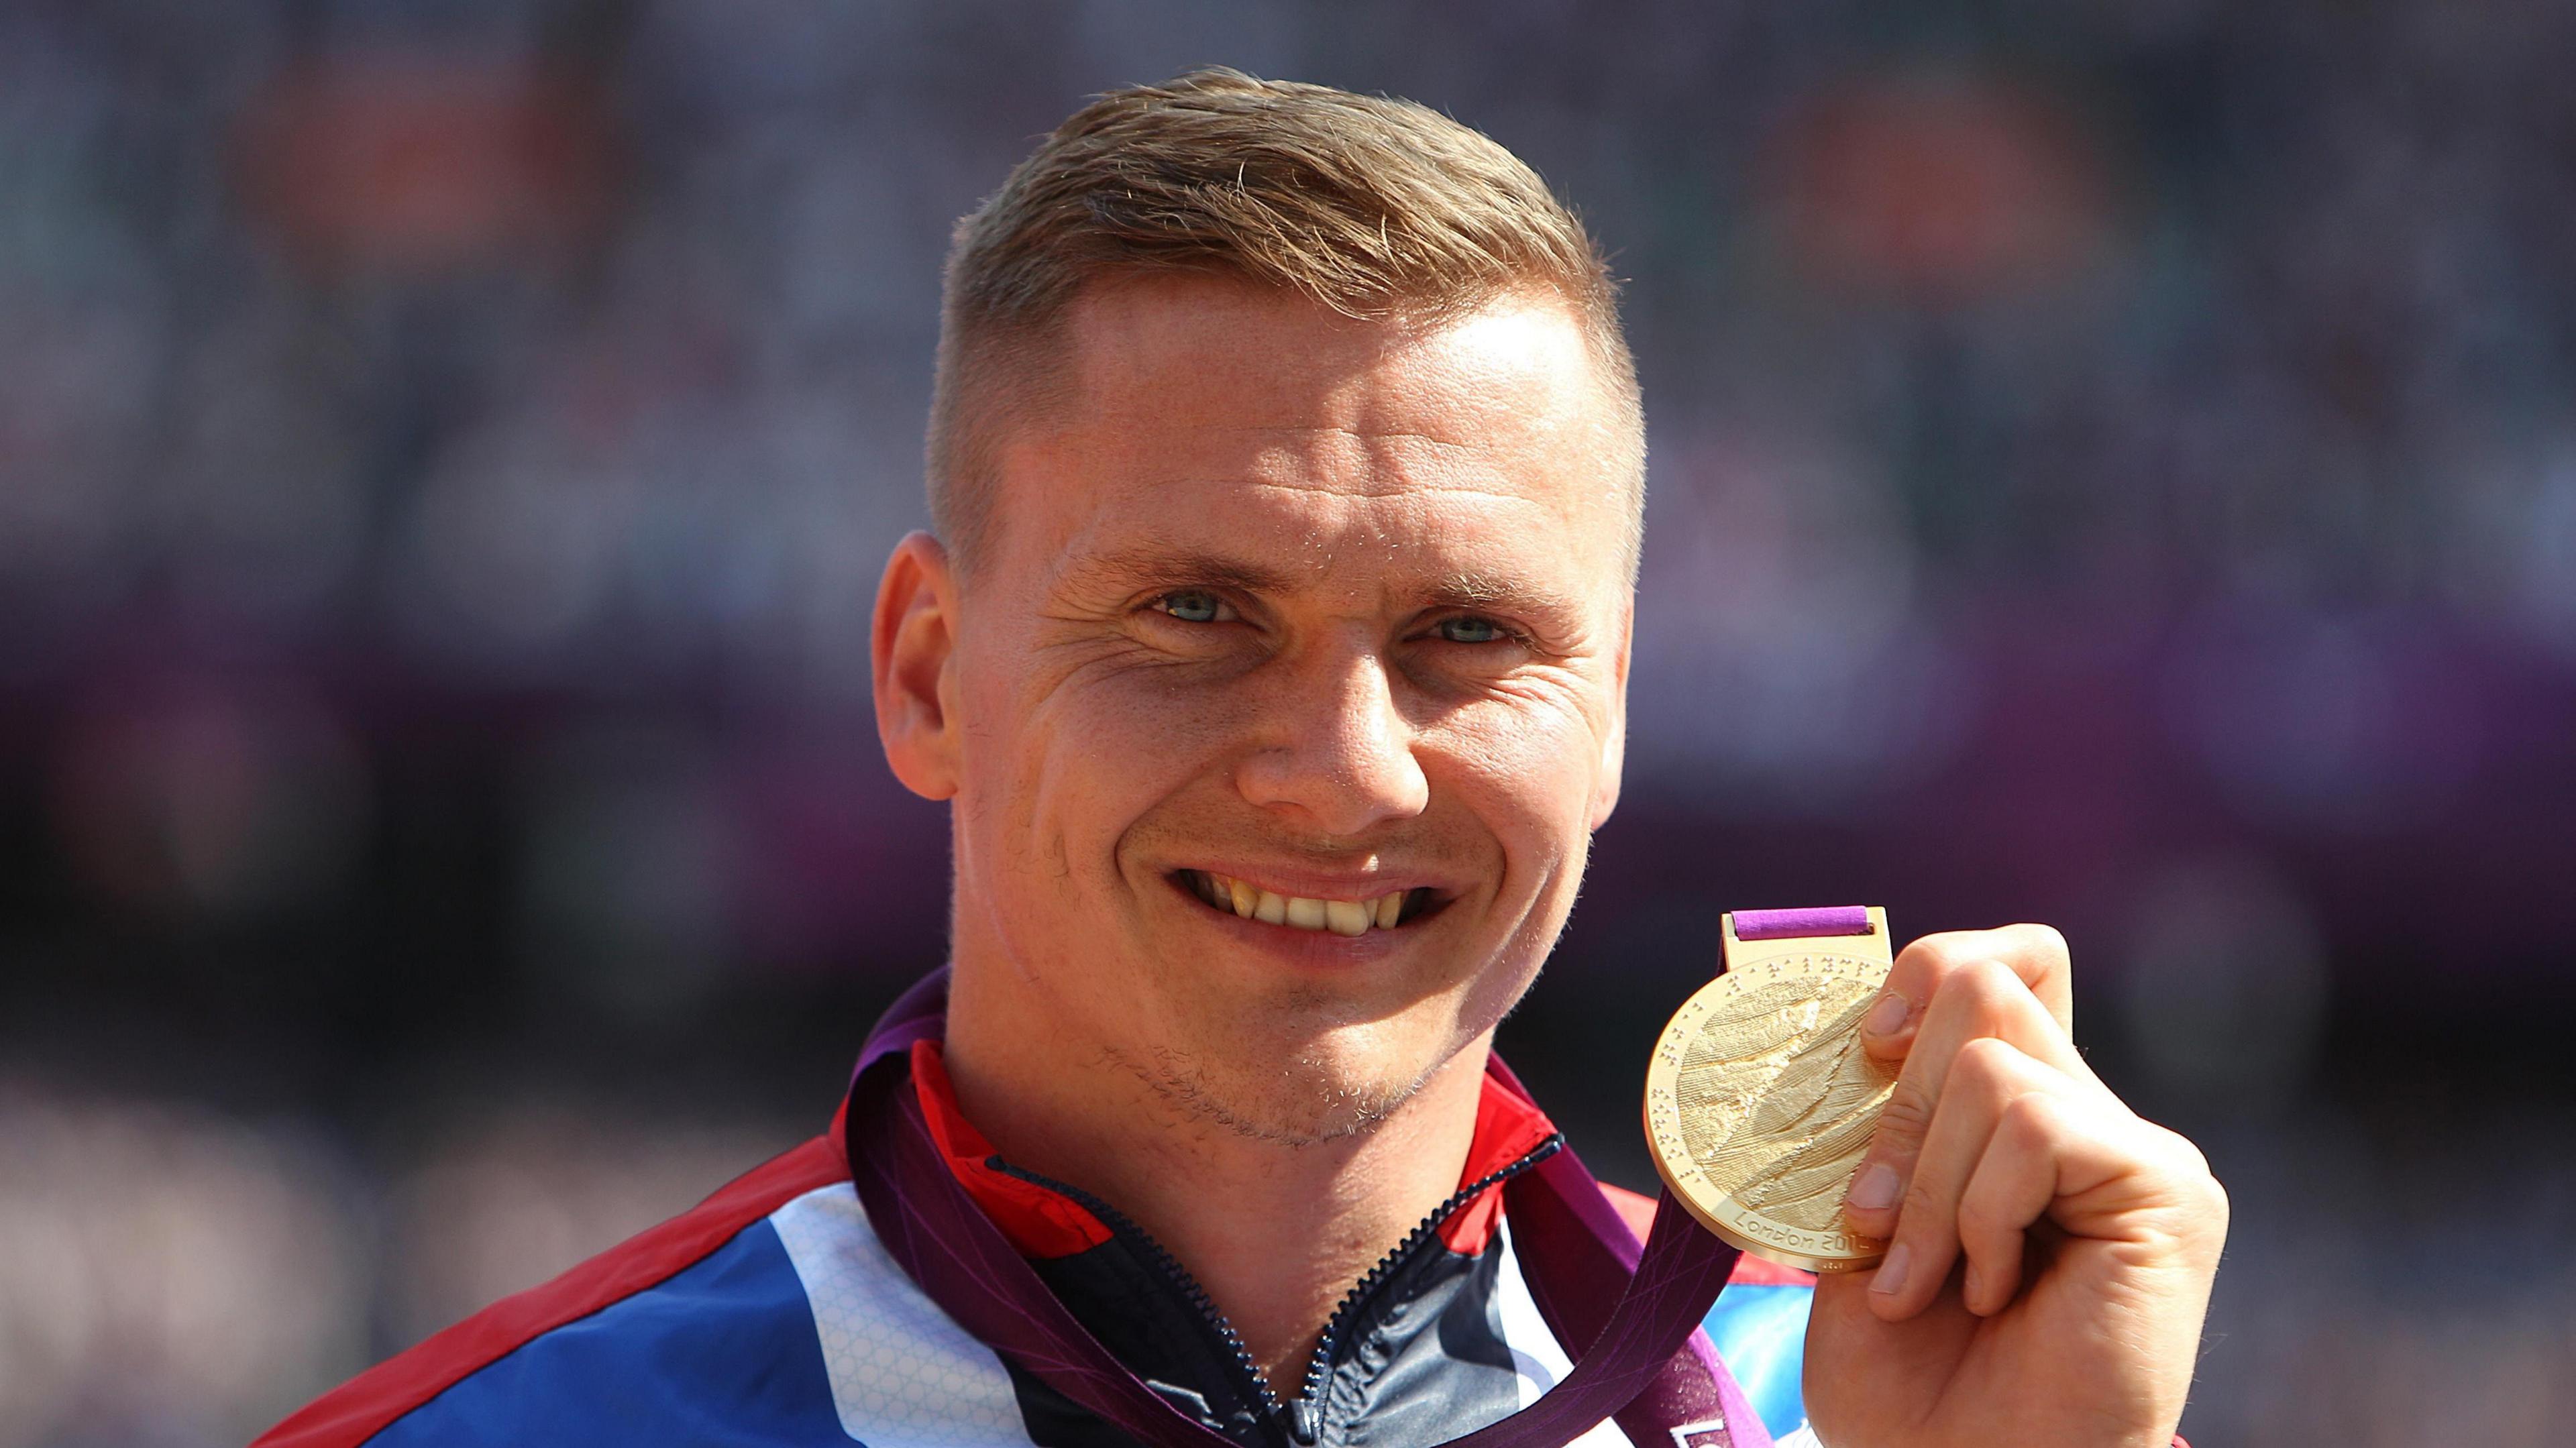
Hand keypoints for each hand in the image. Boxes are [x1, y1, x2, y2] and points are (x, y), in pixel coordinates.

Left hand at [1801, 925, 2226, 1447]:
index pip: (1992, 964)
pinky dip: (1983, 1211)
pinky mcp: (2166, 1186)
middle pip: (1984, 981)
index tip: (1860, 1052)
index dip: (1919, 974)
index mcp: (2006, 1116)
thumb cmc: (1911, 1386)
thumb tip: (1857, 1036)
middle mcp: (2077, 1113)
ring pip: (1990, 1059)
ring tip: (1931, 1282)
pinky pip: (2035, 1124)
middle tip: (1875, 1220)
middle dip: (1896, 1103)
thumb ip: (1868, 1130)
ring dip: (1929, 1182)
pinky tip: (1995, 1288)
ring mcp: (2128, 1146)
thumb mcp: (1854, 1235)